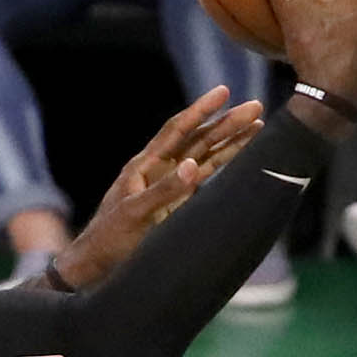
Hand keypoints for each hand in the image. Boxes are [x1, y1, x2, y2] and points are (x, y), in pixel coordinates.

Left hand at [54, 86, 265, 289]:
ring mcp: (170, 185)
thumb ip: (164, 191)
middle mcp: (159, 170)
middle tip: (256, 106)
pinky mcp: (178, 203)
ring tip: (259, 125)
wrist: (97, 265)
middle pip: (197, 140)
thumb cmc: (109, 239)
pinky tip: (244, 153)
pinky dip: (224, 164)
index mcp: (144, 166)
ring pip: (205, 156)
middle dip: (225, 123)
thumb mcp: (135, 214)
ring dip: (230, 141)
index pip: (177, 131)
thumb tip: (194, 166)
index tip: (224, 91)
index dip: (201, 110)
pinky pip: (205, 178)